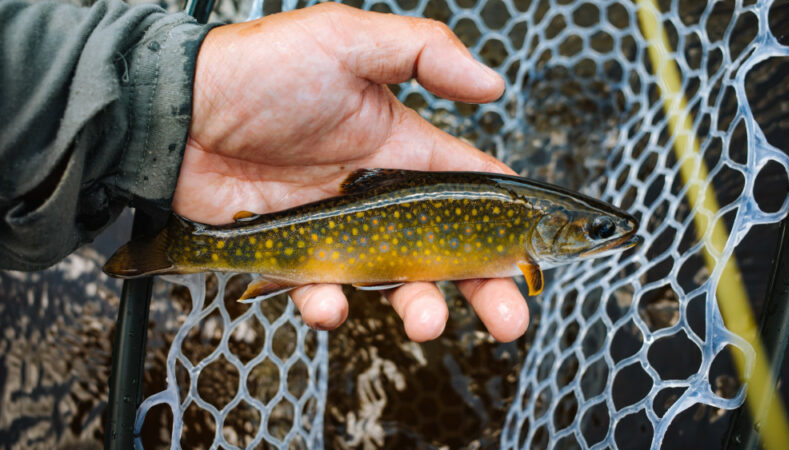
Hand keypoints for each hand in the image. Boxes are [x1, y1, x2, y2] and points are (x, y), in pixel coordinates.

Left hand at [173, 3, 528, 341]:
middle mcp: (377, 194)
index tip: (530, 256)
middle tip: (511, 320)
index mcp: (400, 147)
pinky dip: (330, 304)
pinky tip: (329, 302)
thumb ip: (424, 53)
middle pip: (445, 249)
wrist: (178, 112)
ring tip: (429, 321)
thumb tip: (494, 85)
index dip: (504, 222)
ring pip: (392, 281)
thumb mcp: (347, 40)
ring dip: (418, 307)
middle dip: (484, 287)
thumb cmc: (260, 69)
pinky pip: (321, 290)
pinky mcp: (294, 254)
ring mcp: (338, 229)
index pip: (469, 188)